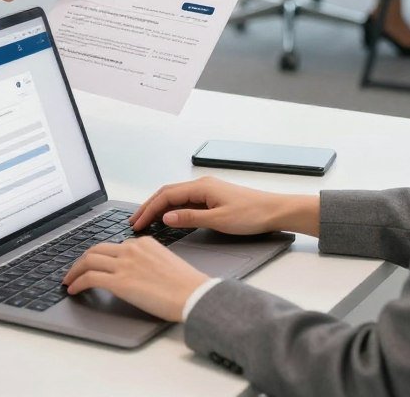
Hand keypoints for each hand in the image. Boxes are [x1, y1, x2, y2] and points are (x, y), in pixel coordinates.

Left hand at [62, 237, 208, 320]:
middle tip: (74, 271)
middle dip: (81, 261)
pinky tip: (74, 290)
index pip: (113, 246)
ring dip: (74, 271)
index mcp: (143, 242)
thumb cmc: (185, 284)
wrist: (192, 293)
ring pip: (88, 261)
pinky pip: (90, 278)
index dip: (98, 257)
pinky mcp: (119, 282)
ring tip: (69, 281)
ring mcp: (124, 264)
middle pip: (96, 249)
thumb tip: (134, 272)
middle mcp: (131, 248)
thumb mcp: (164, 261)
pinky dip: (78, 283)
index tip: (92, 265)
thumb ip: (146, 260)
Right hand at [130, 176, 317, 235]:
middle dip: (149, 206)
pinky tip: (167, 218)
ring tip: (145, 221)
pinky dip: (172, 209)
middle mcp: (202, 185)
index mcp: (201, 187)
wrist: (274, 211)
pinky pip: (185, 201)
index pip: (167, 195)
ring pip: (176, 196)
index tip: (137, 224)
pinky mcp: (212, 198)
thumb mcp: (219, 220)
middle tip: (134, 223)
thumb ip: (190, 218)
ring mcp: (207, 191)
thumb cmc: (251, 215)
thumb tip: (166, 217)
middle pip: (168, 193)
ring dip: (159, 207)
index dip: (149, 209)